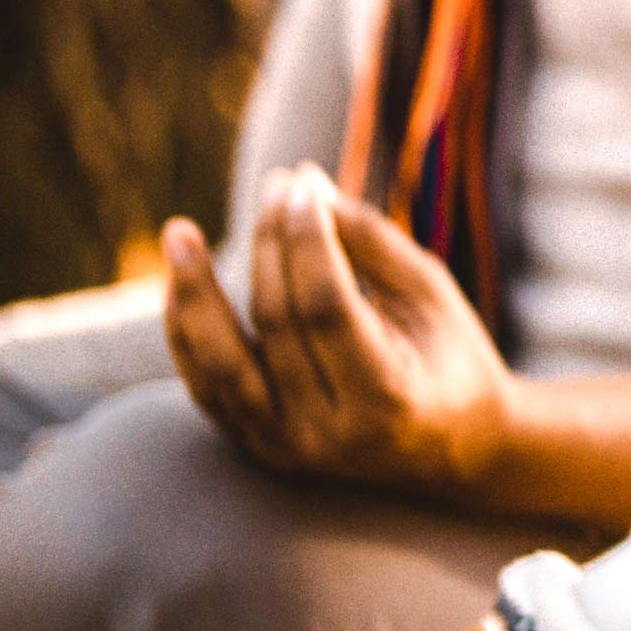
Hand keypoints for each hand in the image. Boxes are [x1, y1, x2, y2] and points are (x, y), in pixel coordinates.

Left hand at [163, 167, 516, 499]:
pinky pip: (205, 383)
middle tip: (277, 186)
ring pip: (220, 362)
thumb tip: (303, 184)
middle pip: (275, 323)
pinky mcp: (256, 446)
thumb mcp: (429, 293)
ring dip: (194, 293)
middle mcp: (326, 432)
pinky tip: (180, 282)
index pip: (326, 306)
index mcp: (385, 397)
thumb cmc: (448, 355)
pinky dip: (186, 331)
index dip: (308, 240)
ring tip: (177, 233)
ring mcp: (284, 446)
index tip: (303, 185)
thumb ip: (369, 241)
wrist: (452, 446)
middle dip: (270, 244)